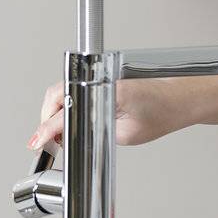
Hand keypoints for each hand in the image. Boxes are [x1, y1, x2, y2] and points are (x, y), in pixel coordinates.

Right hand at [27, 78, 195, 152]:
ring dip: (57, 112)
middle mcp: (100, 78)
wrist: (180, 99)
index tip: (37, 141)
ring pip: (63, 91)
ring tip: (59, 135)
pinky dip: (68, 105)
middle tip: (47, 141)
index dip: (48, 129)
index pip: (67, 111)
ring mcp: (100, 76)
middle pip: (56, 95)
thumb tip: (66, 137)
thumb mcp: (126, 134)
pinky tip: (71, 122)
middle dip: (48, 119)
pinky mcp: (102, 79)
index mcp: (106, 90)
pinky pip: (75, 90)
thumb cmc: (162, 113)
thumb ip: (92, 133)